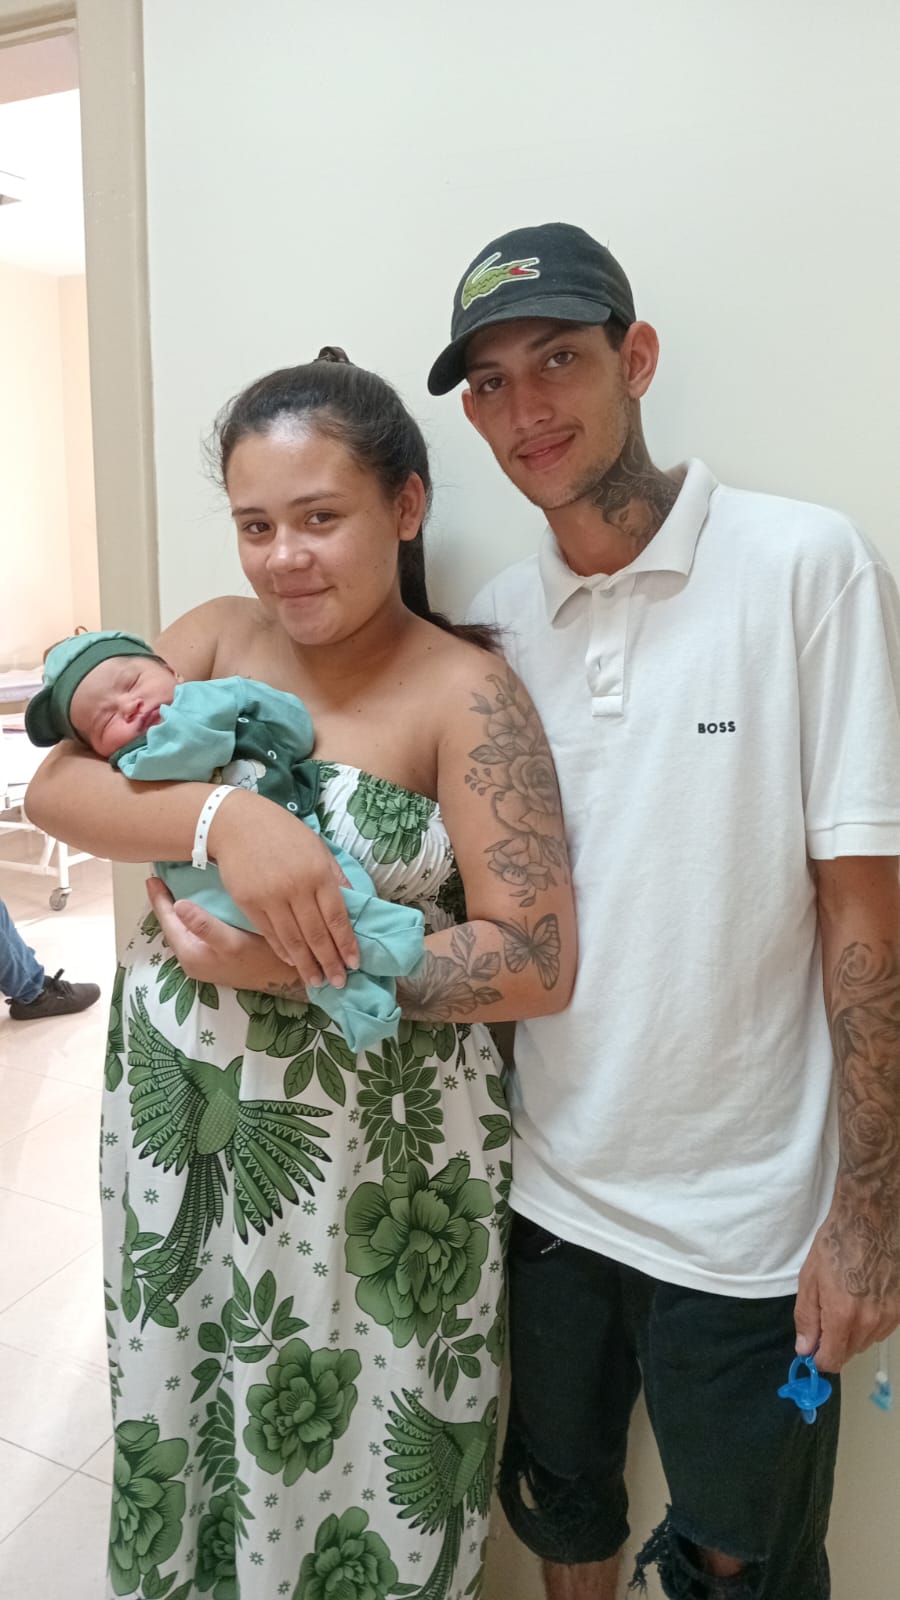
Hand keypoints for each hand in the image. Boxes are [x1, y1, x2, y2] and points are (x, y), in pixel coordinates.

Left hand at [147, 877, 301, 993]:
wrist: (286, 978)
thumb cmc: (262, 958)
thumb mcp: (232, 941)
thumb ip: (204, 925)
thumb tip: (178, 904)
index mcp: (191, 954)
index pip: (168, 921)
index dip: (160, 899)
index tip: (151, 878)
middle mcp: (192, 960)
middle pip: (172, 925)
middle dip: (166, 902)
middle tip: (161, 876)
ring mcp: (202, 960)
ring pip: (183, 929)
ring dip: (179, 908)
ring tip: (175, 885)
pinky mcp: (213, 957)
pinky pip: (194, 932)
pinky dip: (192, 917)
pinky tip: (198, 904)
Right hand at [208, 789, 357, 986]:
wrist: (236, 823)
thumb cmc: (282, 832)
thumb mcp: (317, 847)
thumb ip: (336, 876)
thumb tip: (356, 901)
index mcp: (318, 873)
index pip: (336, 917)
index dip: (346, 943)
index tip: (354, 963)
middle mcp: (296, 888)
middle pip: (316, 934)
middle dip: (329, 961)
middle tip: (339, 981)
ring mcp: (270, 898)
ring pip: (293, 940)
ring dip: (307, 964)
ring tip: (317, 981)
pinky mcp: (249, 903)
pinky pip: (270, 934)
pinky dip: (283, 951)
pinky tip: (293, 962)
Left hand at [794, 1195, 899, 1371]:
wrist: (870, 1220)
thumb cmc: (835, 1245)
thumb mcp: (810, 1279)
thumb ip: (807, 1318)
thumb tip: (805, 1349)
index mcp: (843, 1316)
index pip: (832, 1361)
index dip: (819, 1357)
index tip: (813, 1344)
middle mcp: (869, 1323)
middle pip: (849, 1352)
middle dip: (834, 1342)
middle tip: (826, 1312)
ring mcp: (889, 1317)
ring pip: (866, 1342)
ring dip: (853, 1332)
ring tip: (846, 1299)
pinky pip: (881, 1329)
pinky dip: (869, 1322)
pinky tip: (863, 1297)